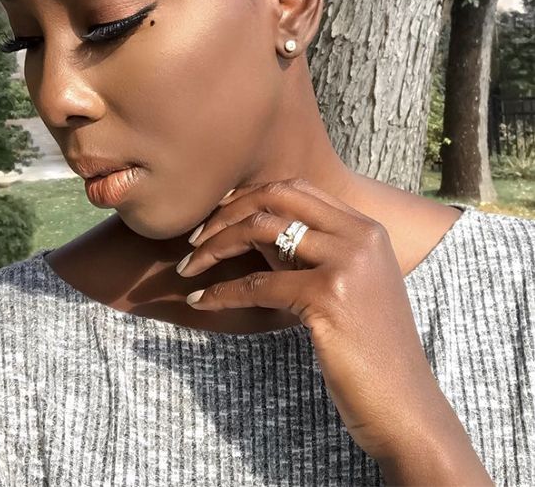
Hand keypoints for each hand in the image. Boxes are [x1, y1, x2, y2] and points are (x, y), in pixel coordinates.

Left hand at [176, 178, 455, 463]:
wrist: (405, 406)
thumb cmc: (368, 351)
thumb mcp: (344, 286)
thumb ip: (305, 253)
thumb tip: (248, 228)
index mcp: (366, 228)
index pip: (296, 187)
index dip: (249, 196)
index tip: (217, 216)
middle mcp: (360, 235)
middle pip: (277, 196)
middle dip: (227, 212)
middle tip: (195, 238)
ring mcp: (347, 263)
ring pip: (262, 230)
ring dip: (216, 246)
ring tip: (189, 266)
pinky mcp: (329, 296)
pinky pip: (258, 284)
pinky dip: (222, 292)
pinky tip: (201, 301)